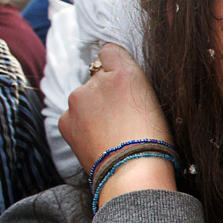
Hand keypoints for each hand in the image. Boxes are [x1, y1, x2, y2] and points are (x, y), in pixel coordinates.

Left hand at [60, 43, 175, 206]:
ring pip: (85, 98)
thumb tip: (122, 80)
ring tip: (112, 133)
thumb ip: (133, 83)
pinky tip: (99, 140)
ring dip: (94, 110)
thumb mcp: (157, 102)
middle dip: (106, 92)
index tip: (126, 83)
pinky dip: (82, 125)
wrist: (133, 171)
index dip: (118, 66)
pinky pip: (73, 116)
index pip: (111, 51)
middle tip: (124, 117)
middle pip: (97, 78)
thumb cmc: (155, 140)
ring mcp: (77, 101)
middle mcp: (96, 81)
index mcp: (124, 72)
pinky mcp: (66, 121)